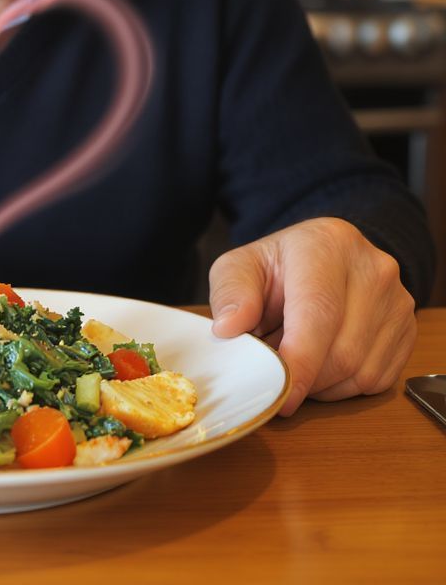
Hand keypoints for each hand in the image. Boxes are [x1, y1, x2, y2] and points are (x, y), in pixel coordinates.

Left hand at [208, 217, 416, 415]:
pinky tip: (319, 366)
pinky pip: (377, 380)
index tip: (279, 393)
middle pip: (343, 350)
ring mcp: (397, 300)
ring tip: (294, 361)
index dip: (299, 361)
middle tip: (274, 376)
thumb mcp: (239, 268)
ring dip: (321, 385)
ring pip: (362, 371)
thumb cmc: (275, 268)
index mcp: (327, 244)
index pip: (318, 313)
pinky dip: (342, 387)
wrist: (319, 259)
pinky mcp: (408, 329)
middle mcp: (372, 268)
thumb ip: (230, 293)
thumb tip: (229, 328)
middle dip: (304, 378)